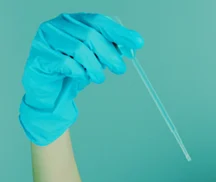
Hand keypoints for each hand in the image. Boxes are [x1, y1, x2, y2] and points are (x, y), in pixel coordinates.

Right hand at [19, 13, 143, 145]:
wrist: (51, 90)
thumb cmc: (73, 70)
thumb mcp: (96, 57)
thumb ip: (111, 48)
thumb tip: (131, 47)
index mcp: (74, 21)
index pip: (100, 22)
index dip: (120, 33)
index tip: (137, 43)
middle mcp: (59, 25)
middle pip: (91, 36)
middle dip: (110, 55)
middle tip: (120, 69)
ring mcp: (46, 38)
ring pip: (80, 50)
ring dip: (95, 68)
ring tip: (98, 78)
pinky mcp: (40, 55)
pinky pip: (67, 64)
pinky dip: (79, 73)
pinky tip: (80, 77)